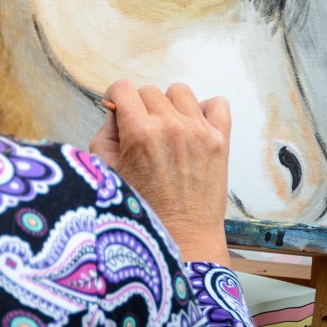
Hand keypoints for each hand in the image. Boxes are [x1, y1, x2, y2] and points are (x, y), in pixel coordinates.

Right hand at [90, 80, 231, 265]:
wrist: (183, 238)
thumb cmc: (142, 209)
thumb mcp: (108, 171)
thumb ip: (106, 133)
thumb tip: (116, 111)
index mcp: (140, 133)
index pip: (123, 88)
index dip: (115, 97)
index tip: (117, 108)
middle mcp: (170, 127)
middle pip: (149, 91)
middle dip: (140, 107)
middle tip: (141, 132)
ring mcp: (199, 132)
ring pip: (180, 92)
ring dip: (170, 106)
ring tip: (167, 129)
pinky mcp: (220, 141)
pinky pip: (217, 103)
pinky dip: (205, 110)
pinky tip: (193, 128)